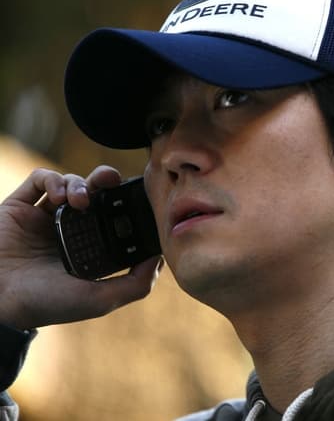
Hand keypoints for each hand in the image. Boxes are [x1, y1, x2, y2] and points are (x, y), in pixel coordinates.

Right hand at [0, 166, 160, 329]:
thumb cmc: (47, 304)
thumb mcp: (100, 299)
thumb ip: (136, 283)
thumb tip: (161, 258)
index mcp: (91, 250)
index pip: (117, 219)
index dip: (130, 207)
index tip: (141, 201)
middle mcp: (70, 231)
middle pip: (98, 194)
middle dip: (110, 183)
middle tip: (116, 183)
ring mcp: (45, 217)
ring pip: (73, 184)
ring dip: (83, 183)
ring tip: (82, 200)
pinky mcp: (20, 206)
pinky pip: (41, 180)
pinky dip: (54, 180)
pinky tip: (59, 197)